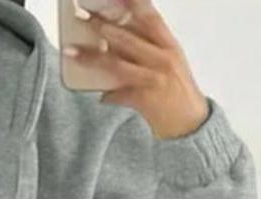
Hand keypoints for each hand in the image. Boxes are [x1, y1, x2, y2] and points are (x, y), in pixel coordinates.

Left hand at [65, 2, 209, 139]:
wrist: (189, 124)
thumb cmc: (178, 91)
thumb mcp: (170, 62)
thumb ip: (149, 48)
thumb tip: (116, 39)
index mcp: (169, 45)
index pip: (150, 17)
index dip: (133, 3)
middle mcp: (162, 59)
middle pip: (126, 38)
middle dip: (101, 26)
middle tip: (82, 16)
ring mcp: (153, 79)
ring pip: (116, 64)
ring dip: (91, 57)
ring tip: (72, 50)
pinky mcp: (145, 100)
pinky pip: (119, 95)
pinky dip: (108, 95)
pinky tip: (101, 96)